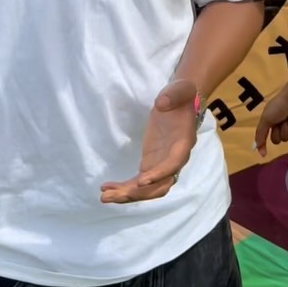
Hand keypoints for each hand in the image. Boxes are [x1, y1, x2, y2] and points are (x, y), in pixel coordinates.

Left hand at [101, 78, 197, 203]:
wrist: (180, 101)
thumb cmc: (181, 95)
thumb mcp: (180, 90)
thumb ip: (173, 95)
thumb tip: (162, 104)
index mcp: (183, 143)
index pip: (173, 165)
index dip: (159, 174)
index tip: (141, 181)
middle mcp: (174, 160)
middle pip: (159, 186)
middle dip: (137, 193)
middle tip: (113, 196)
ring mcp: (161, 164)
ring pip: (147, 189)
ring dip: (127, 194)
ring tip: (104, 196)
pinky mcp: (151, 163)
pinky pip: (138, 182)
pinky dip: (124, 187)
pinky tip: (107, 188)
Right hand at [254, 94, 287, 157]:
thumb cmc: (278, 107)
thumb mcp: (265, 120)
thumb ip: (260, 134)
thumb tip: (257, 149)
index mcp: (269, 122)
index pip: (264, 137)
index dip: (263, 145)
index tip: (264, 154)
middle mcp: (278, 126)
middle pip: (276, 140)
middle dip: (277, 132)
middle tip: (279, 123)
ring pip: (285, 138)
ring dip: (285, 129)